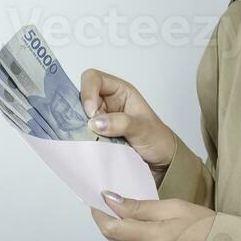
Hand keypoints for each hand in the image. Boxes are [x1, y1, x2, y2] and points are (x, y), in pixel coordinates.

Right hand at [79, 68, 177, 182]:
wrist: (162, 161)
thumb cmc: (157, 139)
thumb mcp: (144, 129)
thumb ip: (122, 123)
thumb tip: (96, 122)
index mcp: (120, 91)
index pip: (94, 79)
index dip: (88, 92)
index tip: (91, 113)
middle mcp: (107, 102)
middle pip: (82, 97)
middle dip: (80, 111)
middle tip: (87, 128)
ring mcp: (100, 119)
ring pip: (79, 116)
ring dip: (80, 127)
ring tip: (89, 139)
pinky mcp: (96, 135)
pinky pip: (81, 133)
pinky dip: (82, 139)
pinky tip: (88, 146)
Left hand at [90, 192, 215, 240]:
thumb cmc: (205, 227)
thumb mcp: (174, 207)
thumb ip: (139, 207)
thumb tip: (111, 200)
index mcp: (156, 240)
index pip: (112, 228)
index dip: (100, 213)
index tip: (98, 199)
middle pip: (114, 239)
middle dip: (111, 221)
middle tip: (115, 205)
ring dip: (124, 234)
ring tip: (140, 222)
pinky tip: (149, 238)